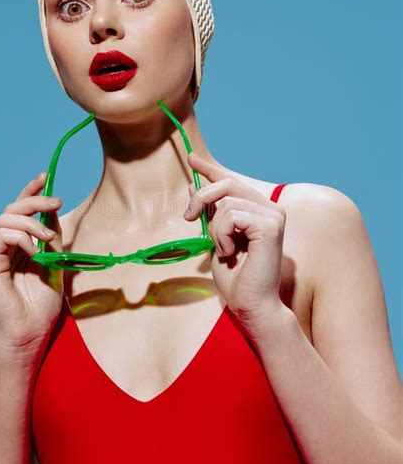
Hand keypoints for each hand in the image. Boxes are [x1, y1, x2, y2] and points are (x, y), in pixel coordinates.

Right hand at [0, 172, 63, 350]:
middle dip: (35, 200)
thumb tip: (53, 210)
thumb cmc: (42, 303)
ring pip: (6, 218)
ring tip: (48, 238)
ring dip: (32, 222)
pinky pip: (1, 236)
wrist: (32, 331)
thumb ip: (52, 238)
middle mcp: (4, 245)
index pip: (21, 210)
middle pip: (12, 208)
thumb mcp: (55, 262)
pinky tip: (35, 249)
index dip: (31, 191)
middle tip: (56, 201)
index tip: (45, 177)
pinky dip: (21, 237)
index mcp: (20, 243)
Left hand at [184, 153, 287, 336]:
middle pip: (227, 184)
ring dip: (214, 229)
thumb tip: (194, 186)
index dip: (209, 169)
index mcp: (260, 210)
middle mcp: (271, 208)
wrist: (250, 304)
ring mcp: (274, 215)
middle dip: (202, 198)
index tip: (191, 158)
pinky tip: (230, 252)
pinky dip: (221, 235)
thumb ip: (209, 213)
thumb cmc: (236, 277)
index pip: (231, 181)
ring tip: (224, 249)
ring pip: (225, 203)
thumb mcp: (215, 238)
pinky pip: (231, 216)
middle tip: (189, 218)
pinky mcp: (271, 226)